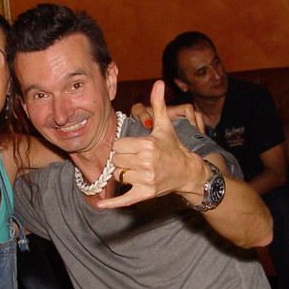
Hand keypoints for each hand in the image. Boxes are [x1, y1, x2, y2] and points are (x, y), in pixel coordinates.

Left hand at [98, 80, 208, 209]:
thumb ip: (158, 105)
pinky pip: (124, 199)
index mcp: (146, 144)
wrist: (187, 172)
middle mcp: (146, 162)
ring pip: (118, 176)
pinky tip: (100, 206)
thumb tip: (158, 83)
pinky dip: (112, 204)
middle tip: (137, 160)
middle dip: (123, 160)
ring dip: (124, 174)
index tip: (134, 148)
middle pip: (116, 160)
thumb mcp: (165, 126)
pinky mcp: (145, 193)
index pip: (118, 145)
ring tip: (138, 171)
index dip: (123, 147)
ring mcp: (145, 179)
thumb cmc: (173, 148)